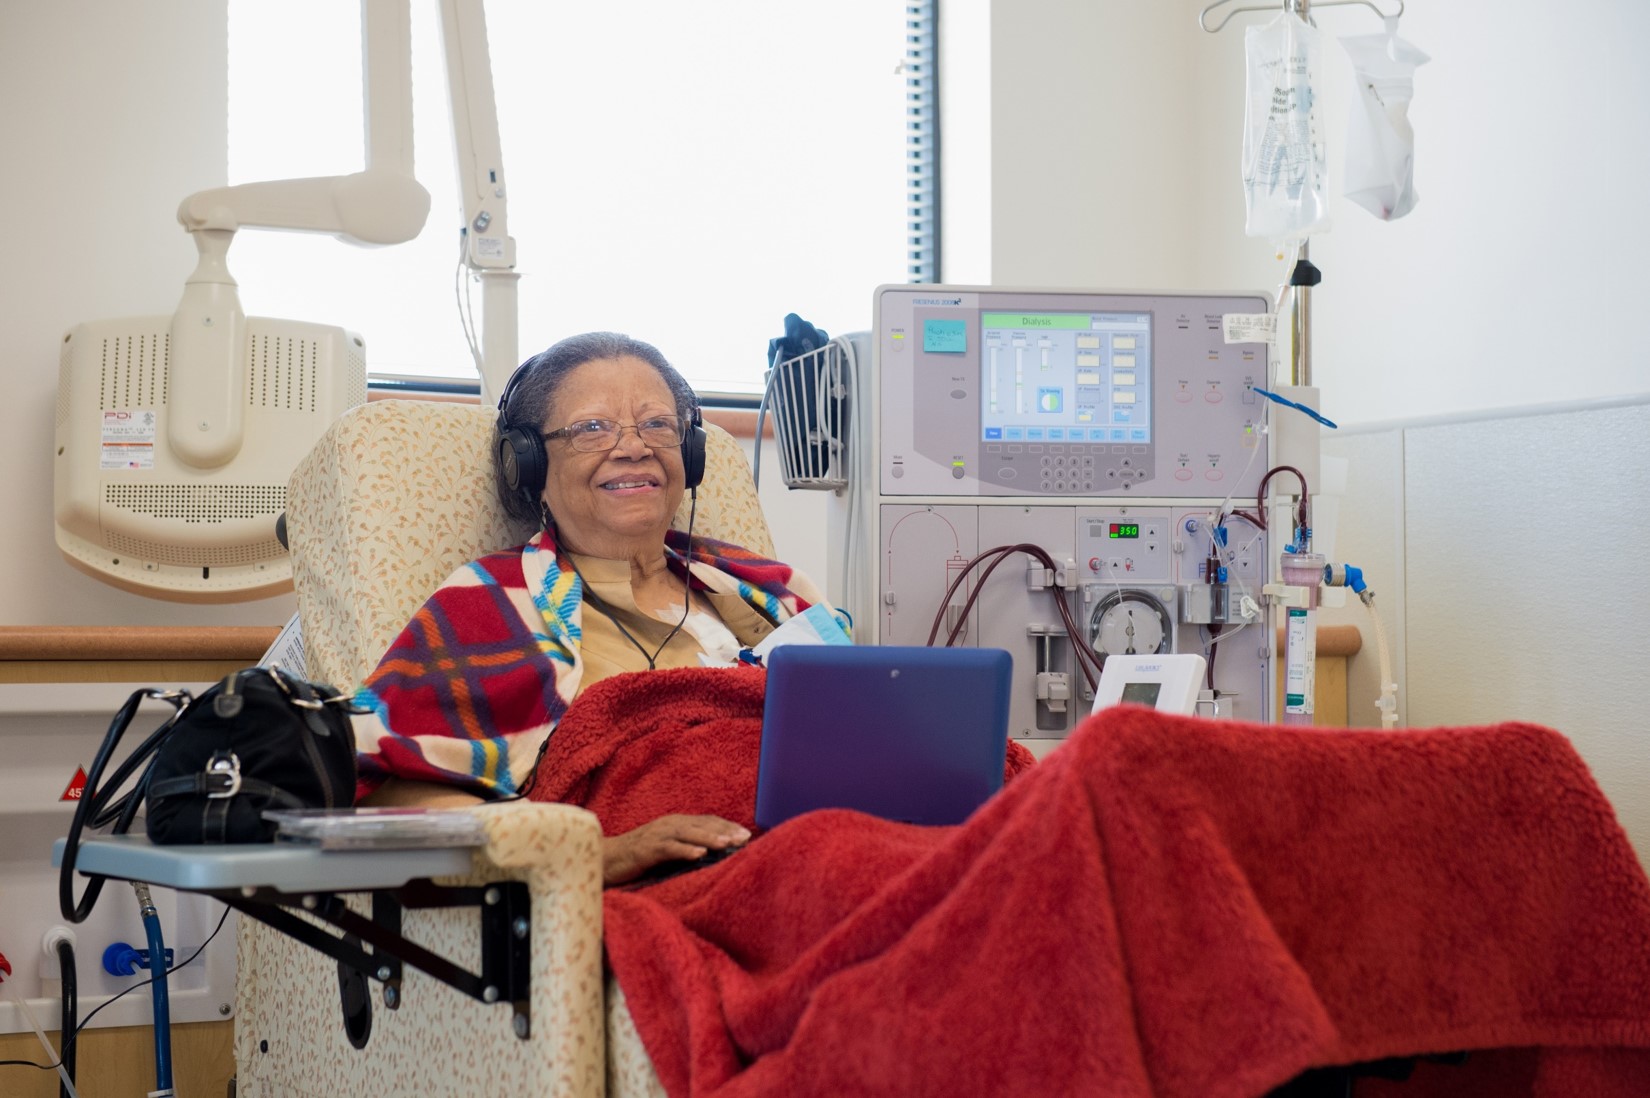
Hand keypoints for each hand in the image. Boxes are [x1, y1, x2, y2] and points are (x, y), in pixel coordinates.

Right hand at [602, 814, 749, 886]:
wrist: (605, 859)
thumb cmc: (638, 859)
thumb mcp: (667, 850)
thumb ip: (687, 848)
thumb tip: (713, 856)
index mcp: (676, 824)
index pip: (707, 821)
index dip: (728, 826)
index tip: (748, 834)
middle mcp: (669, 825)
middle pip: (702, 824)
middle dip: (726, 830)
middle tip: (746, 838)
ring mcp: (658, 835)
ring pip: (689, 833)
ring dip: (710, 837)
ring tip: (729, 843)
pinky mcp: (646, 849)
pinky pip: (669, 848)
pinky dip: (685, 850)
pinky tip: (700, 855)